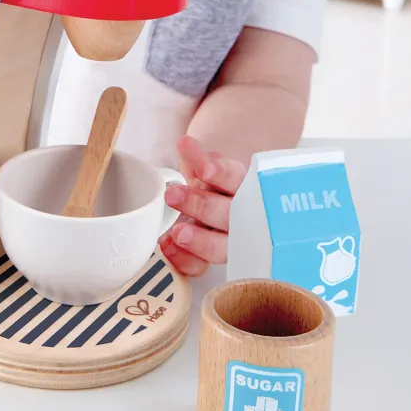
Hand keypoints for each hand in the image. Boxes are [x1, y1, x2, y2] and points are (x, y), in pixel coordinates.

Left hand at [159, 135, 246, 276]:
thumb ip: (196, 157)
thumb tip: (185, 143)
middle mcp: (241, 217)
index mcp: (242, 187)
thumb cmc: (212, 186)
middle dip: (201, 206)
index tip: (204, 168)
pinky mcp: (211, 260)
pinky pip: (202, 267)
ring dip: (200, 241)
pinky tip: (168, 247)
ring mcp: (228, 241)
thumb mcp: (205, 168)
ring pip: (222, 247)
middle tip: (173, 196)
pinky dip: (185, 259)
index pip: (237, 179)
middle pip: (228, 214)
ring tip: (177, 233)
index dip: (222, 174)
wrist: (214, 206)